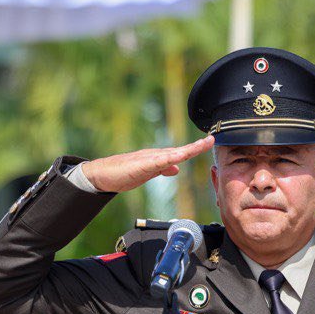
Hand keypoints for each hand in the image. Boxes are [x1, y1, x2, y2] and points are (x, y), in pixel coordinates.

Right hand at [79, 136, 213, 192]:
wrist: (102, 174)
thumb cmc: (122, 173)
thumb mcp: (148, 173)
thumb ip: (162, 169)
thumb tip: (177, 169)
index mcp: (158, 158)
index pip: (180, 153)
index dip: (195, 148)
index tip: (209, 142)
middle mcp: (155, 155)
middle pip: (180, 150)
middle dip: (197, 146)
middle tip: (212, 139)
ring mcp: (148, 159)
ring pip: (172, 153)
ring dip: (187, 150)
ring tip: (202, 144)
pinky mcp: (140, 165)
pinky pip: (157, 162)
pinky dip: (169, 159)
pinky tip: (178, 158)